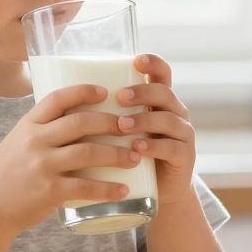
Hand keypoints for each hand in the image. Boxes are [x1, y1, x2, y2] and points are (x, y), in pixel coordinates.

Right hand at [0, 84, 139, 231]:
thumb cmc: (9, 172)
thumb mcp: (19, 141)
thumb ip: (45, 129)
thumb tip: (82, 116)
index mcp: (29, 125)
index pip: (58, 98)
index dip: (83, 91)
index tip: (105, 91)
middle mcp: (35, 141)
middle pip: (80, 122)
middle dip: (112, 123)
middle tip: (133, 126)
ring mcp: (42, 166)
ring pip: (88, 153)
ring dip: (117, 154)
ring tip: (135, 158)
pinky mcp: (48, 191)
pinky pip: (85, 187)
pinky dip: (107, 189)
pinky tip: (124, 190)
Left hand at [121, 53, 197, 198]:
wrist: (153, 191)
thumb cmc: (130, 155)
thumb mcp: (121, 130)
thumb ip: (107, 113)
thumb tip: (67, 93)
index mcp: (160, 101)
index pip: (162, 74)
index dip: (153, 64)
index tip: (136, 60)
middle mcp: (175, 113)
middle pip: (165, 93)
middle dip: (143, 93)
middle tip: (120, 97)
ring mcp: (183, 134)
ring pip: (168, 120)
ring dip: (144, 120)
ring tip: (122, 126)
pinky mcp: (185, 157)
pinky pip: (172, 148)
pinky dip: (154, 147)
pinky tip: (138, 148)